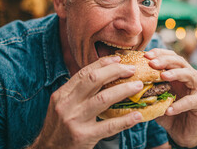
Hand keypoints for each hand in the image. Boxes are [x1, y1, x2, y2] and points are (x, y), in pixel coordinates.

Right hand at [29, 56, 143, 148]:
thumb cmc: (59, 127)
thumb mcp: (61, 105)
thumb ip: (76, 92)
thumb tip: (101, 76)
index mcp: (62, 94)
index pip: (84, 73)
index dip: (103, 64)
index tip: (118, 59)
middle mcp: (67, 104)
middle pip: (94, 80)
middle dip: (115, 71)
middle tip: (131, 69)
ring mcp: (75, 120)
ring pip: (103, 98)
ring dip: (124, 90)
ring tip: (138, 86)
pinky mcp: (84, 136)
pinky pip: (109, 126)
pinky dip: (125, 120)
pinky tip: (137, 115)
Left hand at [145, 49, 196, 147]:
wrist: (182, 132)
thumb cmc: (168, 112)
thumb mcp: (156, 99)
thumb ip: (147, 90)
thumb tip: (128, 83)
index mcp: (179, 72)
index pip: (171, 56)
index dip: (160, 53)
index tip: (146, 55)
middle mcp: (190, 76)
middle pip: (180, 61)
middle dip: (165, 60)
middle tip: (152, 63)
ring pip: (189, 75)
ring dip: (175, 74)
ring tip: (163, 76)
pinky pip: (191, 101)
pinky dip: (179, 104)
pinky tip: (168, 109)